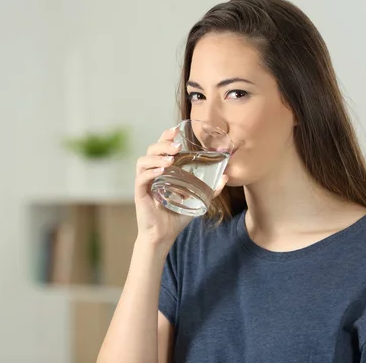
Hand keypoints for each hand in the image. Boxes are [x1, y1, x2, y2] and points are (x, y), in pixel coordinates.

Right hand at [134, 126, 228, 247]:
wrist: (163, 235)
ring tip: (170, 159)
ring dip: (156, 157)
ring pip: (143, 161)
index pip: (161, 148)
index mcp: (162, 170)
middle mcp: (151, 173)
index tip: (176, 130)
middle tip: (177, 146)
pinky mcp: (140, 194)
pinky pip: (141, 178)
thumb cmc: (176, 216)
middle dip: (163, 144)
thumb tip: (226, 177)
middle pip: (151, 150)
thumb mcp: (197, 200)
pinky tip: (162, 170)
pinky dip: (151, 172)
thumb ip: (210, 189)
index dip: (166, 137)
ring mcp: (144, 183)